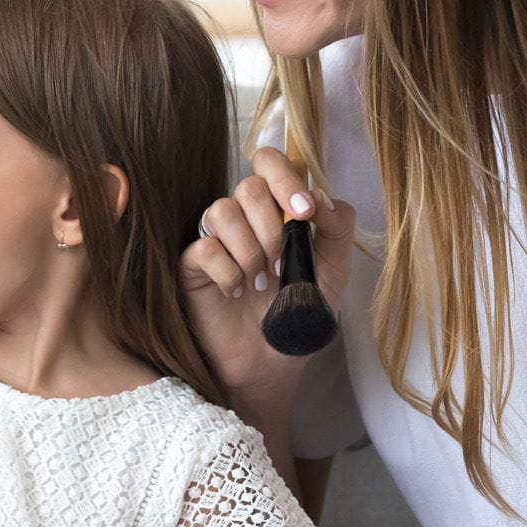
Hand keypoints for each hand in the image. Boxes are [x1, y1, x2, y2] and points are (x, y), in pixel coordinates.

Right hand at [179, 147, 356, 391]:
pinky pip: (205, 248)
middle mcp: (243, 218)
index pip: (271, 162)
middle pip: (248, 186)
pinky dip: (228, 272)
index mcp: (276, 210)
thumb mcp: (334, 271)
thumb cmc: (299, 316)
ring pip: (222, 212)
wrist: (273, 364)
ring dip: (251, 252)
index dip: (287, 178)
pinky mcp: (191, 265)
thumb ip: (336, 228)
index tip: (305, 213)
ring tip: (259, 284)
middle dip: (273, 227)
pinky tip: (236, 292)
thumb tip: (320, 195)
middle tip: (281, 265)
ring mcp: (215, 239)